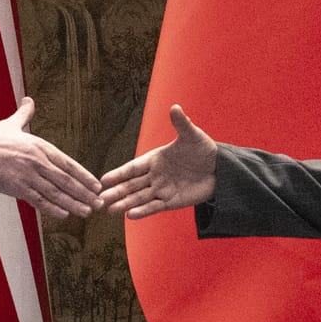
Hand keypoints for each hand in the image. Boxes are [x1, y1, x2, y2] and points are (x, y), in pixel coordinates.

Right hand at [0, 97, 101, 218]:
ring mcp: (28, 175)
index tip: (96, 185)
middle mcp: (37, 161)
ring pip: (56, 192)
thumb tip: (28, 100)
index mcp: (39, 146)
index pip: (68, 163)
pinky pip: (38, 200)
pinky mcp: (17, 187)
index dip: (84, 176)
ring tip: (86, 212)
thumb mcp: (11, 123)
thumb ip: (24, 114)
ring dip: (73, 203)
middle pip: (66, 180)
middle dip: (84, 193)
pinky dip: (52, 208)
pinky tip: (64, 215)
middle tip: (98, 202)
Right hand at [99, 105, 216, 218]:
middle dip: (116, 192)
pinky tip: (130, 215)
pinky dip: (142, 211)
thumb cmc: (204, 149)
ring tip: (109, 210)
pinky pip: (154, 207)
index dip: (118, 174)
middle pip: (131, 185)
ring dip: (125, 203)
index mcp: (155, 159)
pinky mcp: (171, 201)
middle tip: (100, 199)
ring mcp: (162, 189)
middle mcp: (155, 175)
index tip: (103, 180)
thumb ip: (181, 124)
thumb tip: (175, 107)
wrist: (220, 169)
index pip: (132, 168)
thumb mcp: (192, 136)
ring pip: (139, 198)